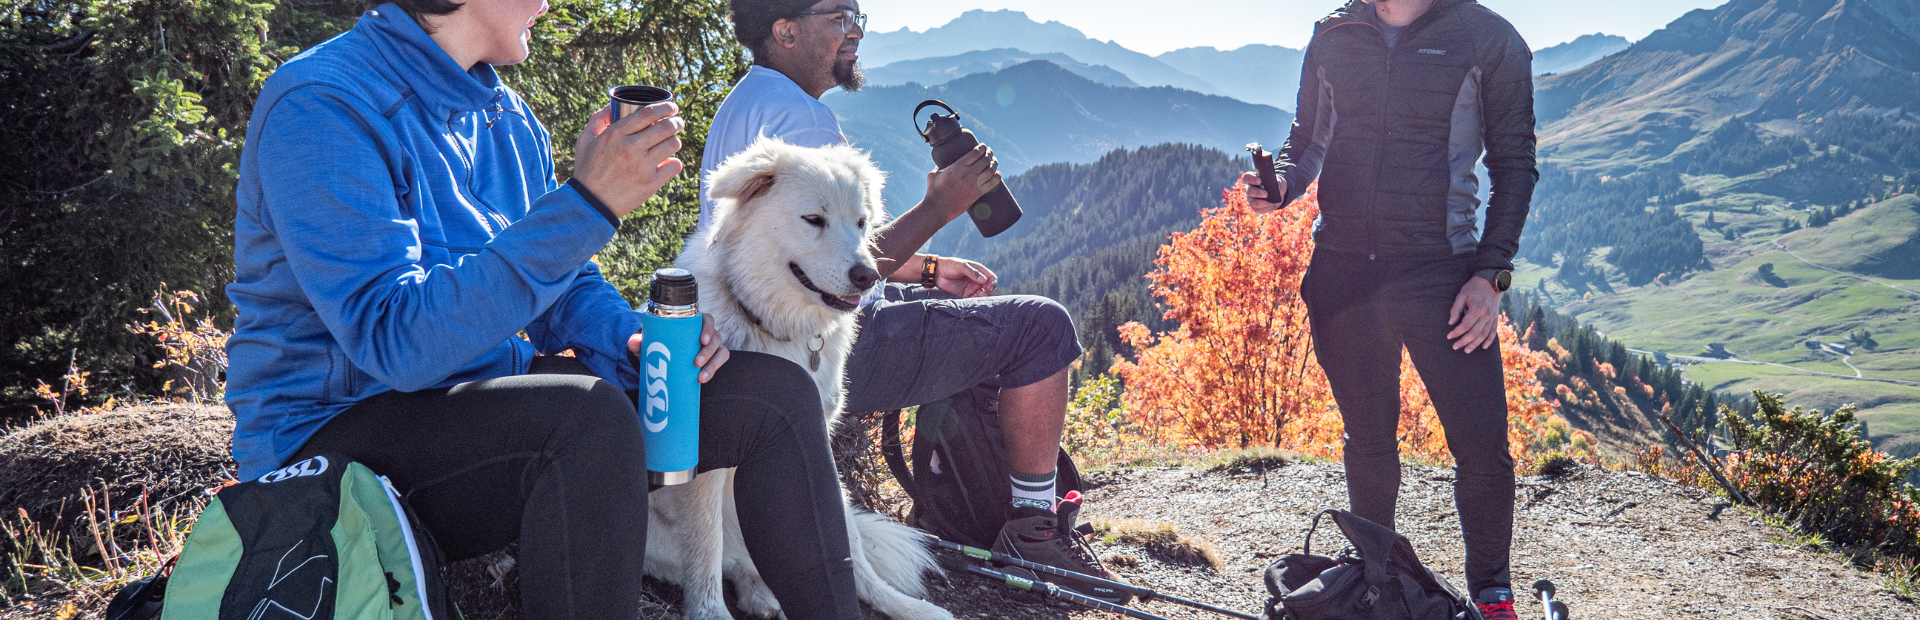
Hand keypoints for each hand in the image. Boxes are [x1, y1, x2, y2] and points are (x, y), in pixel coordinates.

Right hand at [573, 102, 685, 216]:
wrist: (590, 203)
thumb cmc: (587, 169)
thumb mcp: (585, 140)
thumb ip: (597, 119)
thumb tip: (611, 106)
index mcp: (616, 134)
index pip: (649, 113)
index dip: (665, 107)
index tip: (671, 107)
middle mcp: (631, 148)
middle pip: (666, 127)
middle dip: (676, 122)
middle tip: (677, 123)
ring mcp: (643, 166)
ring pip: (673, 144)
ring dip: (674, 141)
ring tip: (670, 142)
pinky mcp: (651, 183)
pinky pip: (675, 166)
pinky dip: (674, 163)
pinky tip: (668, 162)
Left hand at [628, 314, 730, 382]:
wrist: (660, 356)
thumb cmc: (658, 343)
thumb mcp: (649, 342)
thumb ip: (639, 341)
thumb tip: (634, 343)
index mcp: (694, 323)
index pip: (707, 320)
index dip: (708, 329)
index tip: (701, 340)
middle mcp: (705, 333)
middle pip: (715, 338)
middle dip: (709, 351)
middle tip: (696, 362)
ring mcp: (710, 346)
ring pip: (720, 351)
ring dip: (713, 364)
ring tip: (701, 377)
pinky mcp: (712, 359)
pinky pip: (719, 362)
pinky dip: (714, 370)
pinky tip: (703, 379)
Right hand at [925, 144, 998, 220]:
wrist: (937, 209)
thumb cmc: (933, 192)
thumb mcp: (933, 174)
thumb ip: (937, 167)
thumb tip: (938, 164)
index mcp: (958, 166)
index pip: (975, 152)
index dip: (982, 148)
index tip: (983, 146)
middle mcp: (967, 173)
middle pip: (985, 159)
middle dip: (989, 154)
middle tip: (990, 153)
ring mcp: (974, 184)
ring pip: (990, 170)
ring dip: (994, 164)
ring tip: (994, 161)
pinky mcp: (977, 194)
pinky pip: (992, 184)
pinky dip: (997, 178)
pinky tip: (998, 174)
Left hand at [934, 257, 996, 297]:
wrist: (937, 273)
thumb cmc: (950, 265)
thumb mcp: (961, 266)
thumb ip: (972, 273)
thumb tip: (984, 280)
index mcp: (978, 270)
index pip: (991, 277)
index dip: (993, 282)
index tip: (989, 286)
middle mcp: (977, 279)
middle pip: (989, 287)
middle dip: (989, 291)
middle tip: (984, 293)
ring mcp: (972, 287)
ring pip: (983, 294)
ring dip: (983, 296)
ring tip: (978, 296)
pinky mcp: (966, 294)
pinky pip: (974, 298)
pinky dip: (976, 300)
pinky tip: (973, 300)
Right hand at [1238, 171, 1287, 213]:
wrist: (1278, 194)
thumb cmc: (1276, 184)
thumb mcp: (1278, 181)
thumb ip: (1277, 183)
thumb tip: (1276, 188)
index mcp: (1253, 179)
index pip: (1247, 177)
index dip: (1251, 179)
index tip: (1260, 181)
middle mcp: (1250, 189)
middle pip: (1249, 191)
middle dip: (1258, 193)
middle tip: (1266, 194)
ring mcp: (1251, 199)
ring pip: (1253, 202)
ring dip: (1263, 203)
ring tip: (1271, 202)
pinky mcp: (1255, 207)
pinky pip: (1258, 209)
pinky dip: (1267, 208)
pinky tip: (1272, 205)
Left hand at [1447, 277, 1501, 351]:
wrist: (1490, 282)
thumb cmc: (1473, 288)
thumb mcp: (1461, 295)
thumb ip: (1456, 309)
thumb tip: (1450, 323)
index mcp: (1477, 308)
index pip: (1466, 325)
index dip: (1456, 332)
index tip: (1449, 336)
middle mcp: (1486, 315)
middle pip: (1475, 333)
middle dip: (1464, 341)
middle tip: (1455, 347)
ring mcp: (1492, 317)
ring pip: (1484, 335)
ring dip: (1475, 344)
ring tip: (1466, 350)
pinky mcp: (1495, 318)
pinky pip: (1493, 332)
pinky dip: (1489, 340)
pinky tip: (1483, 347)